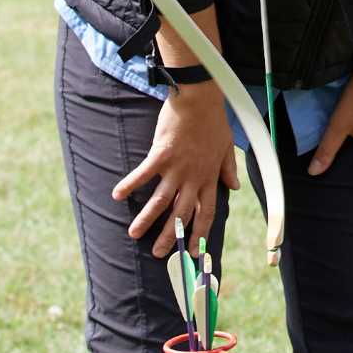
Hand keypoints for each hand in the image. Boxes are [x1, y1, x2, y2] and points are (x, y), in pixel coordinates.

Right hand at [112, 83, 241, 256]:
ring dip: (147, 220)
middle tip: (159, 254)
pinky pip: (143, 175)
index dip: (200, 233)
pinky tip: (117, 195)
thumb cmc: (213, 120)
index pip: (206, 212)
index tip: (195, 251)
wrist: (199, 99)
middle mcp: (193, 178)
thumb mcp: (226, 146)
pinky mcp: (161, 155)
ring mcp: (176, 168)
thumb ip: (228, 169)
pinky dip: (130, 185)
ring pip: (160, 201)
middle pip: (181, 214)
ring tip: (134, 234)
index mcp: (209, 177)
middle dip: (170, 237)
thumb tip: (235, 187)